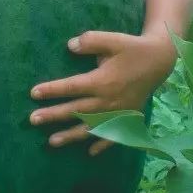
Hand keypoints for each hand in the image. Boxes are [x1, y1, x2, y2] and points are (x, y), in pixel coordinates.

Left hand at [29, 30, 175, 154]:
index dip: (52, 90)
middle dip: (53, 115)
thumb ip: (90, 41)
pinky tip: (90, 154)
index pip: (71, 87)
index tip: (33, 93)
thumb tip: (70, 45)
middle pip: (76, 110)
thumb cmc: (132, 48)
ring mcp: (118, 113)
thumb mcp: (112, 39)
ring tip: (51, 142)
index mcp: (102, 81)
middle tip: (33, 120)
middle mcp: (108, 101)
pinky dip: (102, 145)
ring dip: (70, 136)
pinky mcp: (128, 117)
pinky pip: (114, 136)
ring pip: (90, 127)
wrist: (159, 60)